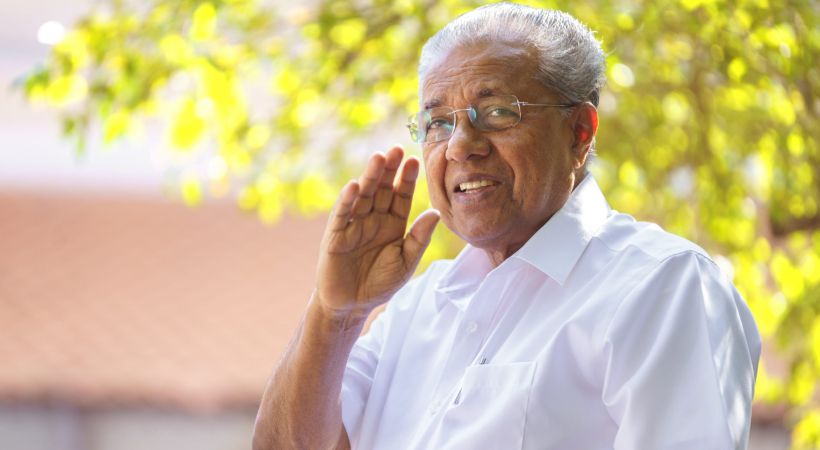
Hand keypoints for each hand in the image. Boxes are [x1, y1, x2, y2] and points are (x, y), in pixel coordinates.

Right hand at [314, 146, 439, 320]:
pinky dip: (347, 200)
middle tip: (397, 149)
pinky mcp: (335, 234)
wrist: (352, 305)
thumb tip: (435, 214)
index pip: (401, 196)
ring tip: (378, 158)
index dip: (408, 179)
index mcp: (393, 224)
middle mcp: (373, 219)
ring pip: (363, 196)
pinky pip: (342, 214)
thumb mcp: (406, 261)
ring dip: (370, 177)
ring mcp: (354, 224)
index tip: (416, 160)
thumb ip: (419, 238)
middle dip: (390, 170)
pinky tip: (354, 186)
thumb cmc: (380, 283)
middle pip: (382, 189)